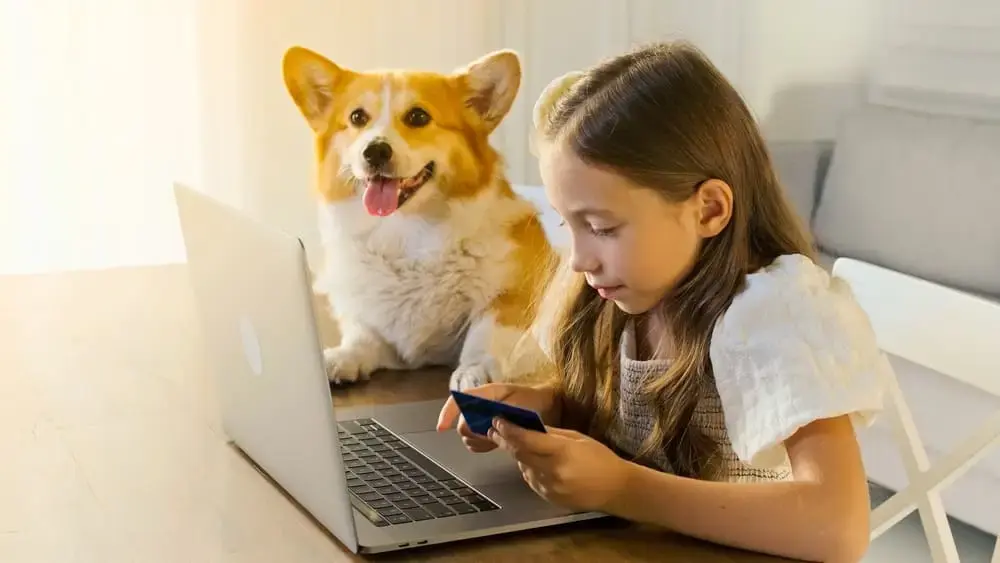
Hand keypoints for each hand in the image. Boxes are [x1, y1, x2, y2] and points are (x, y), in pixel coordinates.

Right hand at [436, 383, 557, 453]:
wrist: (546, 406)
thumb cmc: (534, 401)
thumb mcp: (520, 403)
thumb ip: (501, 412)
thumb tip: (486, 424)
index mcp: (485, 393)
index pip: (458, 400)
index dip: (447, 413)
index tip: (442, 427)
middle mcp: (479, 405)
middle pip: (462, 424)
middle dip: (475, 433)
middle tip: (493, 434)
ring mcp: (482, 418)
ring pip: (467, 435)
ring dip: (479, 441)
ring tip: (496, 439)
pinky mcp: (486, 430)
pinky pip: (474, 443)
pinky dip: (481, 446)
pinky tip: (494, 443)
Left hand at [489, 419, 631, 512]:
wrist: (615, 489)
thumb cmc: (600, 458)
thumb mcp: (577, 438)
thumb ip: (551, 434)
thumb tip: (528, 426)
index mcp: (561, 452)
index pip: (526, 439)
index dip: (509, 430)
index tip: (498, 421)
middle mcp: (552, 471)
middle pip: (519, 454)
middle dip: (504, 441)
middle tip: (494, 430)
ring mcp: (549, 487)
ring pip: (523, 467)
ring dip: (518, 455)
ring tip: (518, 444)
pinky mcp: (548, 498)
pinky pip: (531, 480)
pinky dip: (528, 468)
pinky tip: (535, 462)